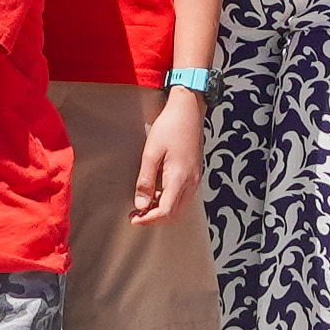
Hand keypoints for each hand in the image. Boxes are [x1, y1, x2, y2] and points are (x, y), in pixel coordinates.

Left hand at [129, 87, 206, 225]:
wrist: (189, 110)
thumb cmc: (169, 127)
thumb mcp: (151, 152)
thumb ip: (146, 180)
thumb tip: (141, 204)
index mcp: (179, 178)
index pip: (165, 212)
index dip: (148, 219)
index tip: (133, 218)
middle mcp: (191, 182)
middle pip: (174, 214)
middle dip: (154, 218)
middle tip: (135, 214)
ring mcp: (195, 179)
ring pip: (180, 207)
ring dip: (162, 211)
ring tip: (144, 204)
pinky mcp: (195, 174)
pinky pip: (183, 197)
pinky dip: (169, 201)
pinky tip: (157, 192)